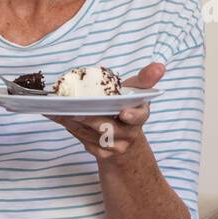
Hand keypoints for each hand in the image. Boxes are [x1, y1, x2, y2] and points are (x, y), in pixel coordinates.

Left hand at [46, 62, 163, 162]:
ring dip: (74, 122)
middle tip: (76, 110)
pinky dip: (69, 128)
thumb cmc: (126, 108)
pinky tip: (58, 117)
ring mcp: (115, 146)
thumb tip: (160, 66)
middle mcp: (129, 134)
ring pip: (92, 134)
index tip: (123, 113)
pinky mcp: (101, 153)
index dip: (132, 116)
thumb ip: (145, 79)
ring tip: (59, 110)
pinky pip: (83, 140)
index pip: (139, 117)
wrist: (123, 138)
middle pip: (109, 127)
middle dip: (92, 119)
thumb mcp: (137, 93)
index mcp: (140, 116)